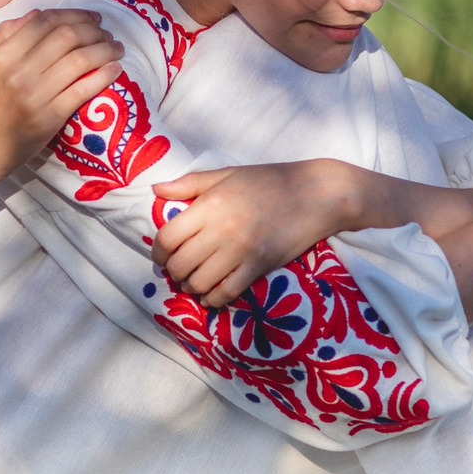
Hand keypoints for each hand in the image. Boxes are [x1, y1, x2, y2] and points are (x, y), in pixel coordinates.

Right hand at [0, 10, 121, 258]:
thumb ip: (7, 36)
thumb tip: (38, 13)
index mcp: (2, 54)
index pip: (45, 21)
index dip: (74, 14)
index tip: (92, 18)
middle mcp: (18, 71)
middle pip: (66, 36)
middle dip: (94, 30)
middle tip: (107, 34)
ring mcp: (34, 95)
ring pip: (79, 60)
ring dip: (105, 49)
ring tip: (116, 49)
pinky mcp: (48, 118)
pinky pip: (83, 90)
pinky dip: (104, 75)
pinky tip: (115, 69)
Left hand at [155, 164, 472, 309]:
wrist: (317, 194)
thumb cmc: (270, 181)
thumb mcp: (228, 174)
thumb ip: (190, 183)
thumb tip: (156, 189)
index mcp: (210, 204)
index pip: (168, 237)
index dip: (158, 251)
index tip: (162, 254)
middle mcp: (221, 229)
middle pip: (179, 264)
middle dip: (173, 272)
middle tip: (177, 271)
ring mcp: (240, 250)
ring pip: (199, 283)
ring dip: (191, 287)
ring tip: (194, 282)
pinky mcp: (259, 266)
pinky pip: (227, 293)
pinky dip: (214, 298)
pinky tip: (213, 293)